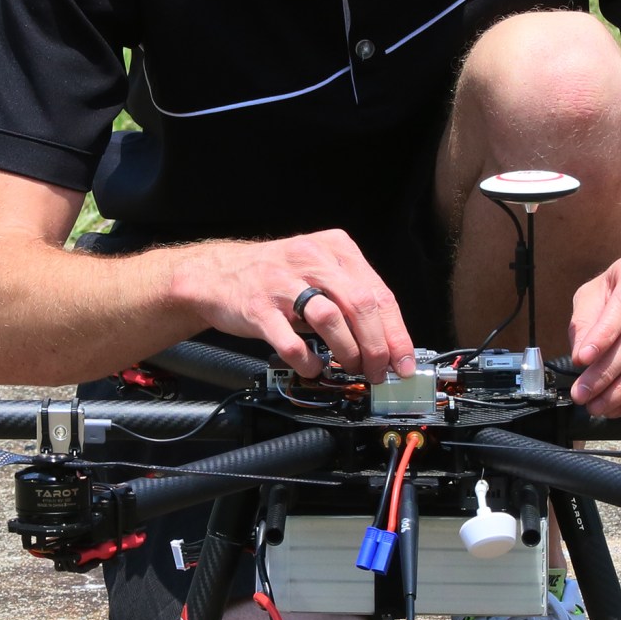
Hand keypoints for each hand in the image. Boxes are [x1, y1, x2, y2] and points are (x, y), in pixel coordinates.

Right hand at [170, 230, 415, 380]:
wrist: (217, 274)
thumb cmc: (276, 276)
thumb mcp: (318, 269)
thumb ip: (351, 296)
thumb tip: (387, 341)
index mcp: (335, 248)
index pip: (379, 293)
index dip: (396, 333)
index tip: (403, 361)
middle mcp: (311, 259)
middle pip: (360, 305)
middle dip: (376, 347)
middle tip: (379, 371)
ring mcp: (283, 283)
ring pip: (330, 319)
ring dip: (348, 352)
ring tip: (351, 368)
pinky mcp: (258, 308)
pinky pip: (291, 342)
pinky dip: (307, 361)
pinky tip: (313, 367)